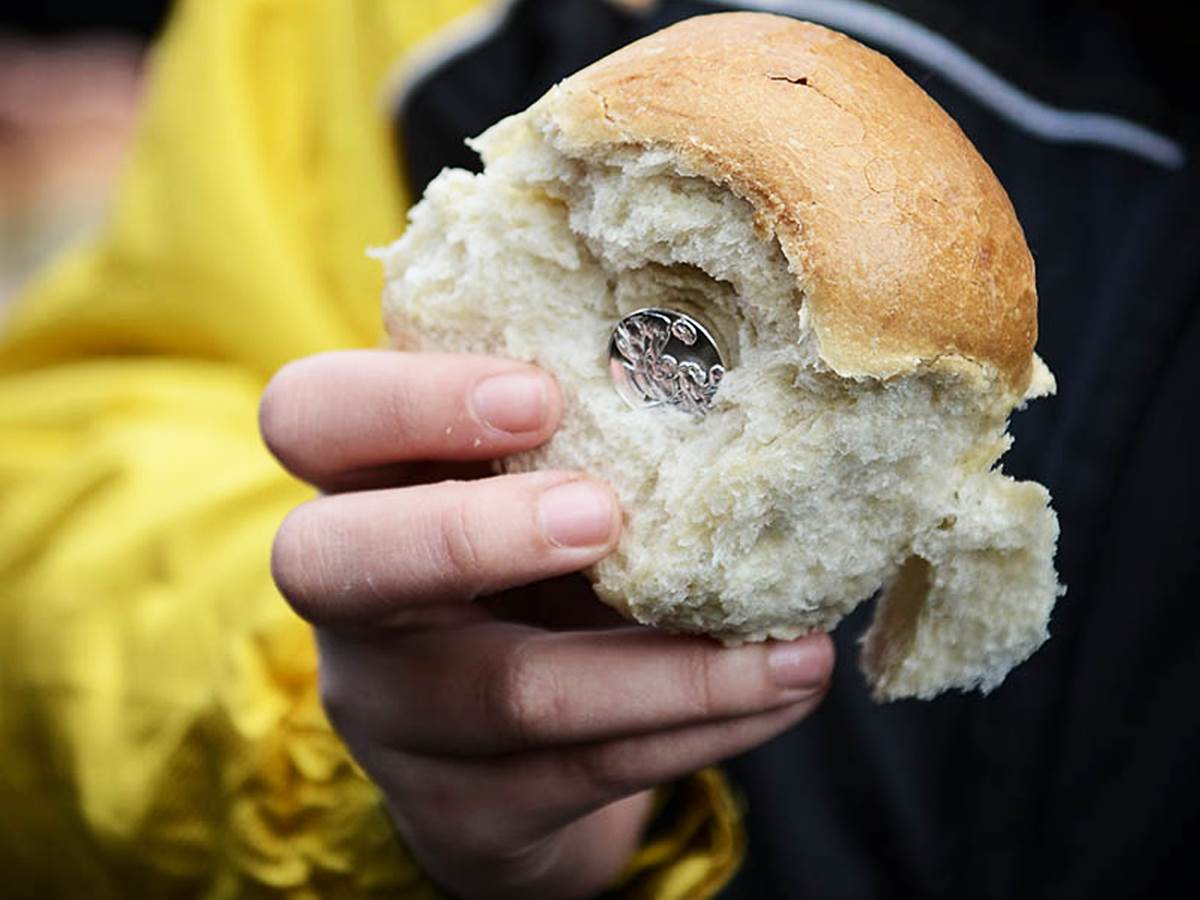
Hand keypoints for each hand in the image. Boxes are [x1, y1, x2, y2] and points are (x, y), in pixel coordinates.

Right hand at [260, 350, 834, 898]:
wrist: (510, 749)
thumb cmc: (535, 567)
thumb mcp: (534, 487)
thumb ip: (586, 430)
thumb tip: (730, 358)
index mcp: (361, 483)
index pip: (310, 416)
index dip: (408, 403)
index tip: (540, 395)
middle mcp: (350, 601)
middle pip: (329, 561)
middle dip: (470, 534)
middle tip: (600, 514)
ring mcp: (394, 715)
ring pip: (504, 695)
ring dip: (668, 670)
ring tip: (793, 650)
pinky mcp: (464, 808)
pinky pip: (585, 771)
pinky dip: (701, 727)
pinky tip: (782, 689)